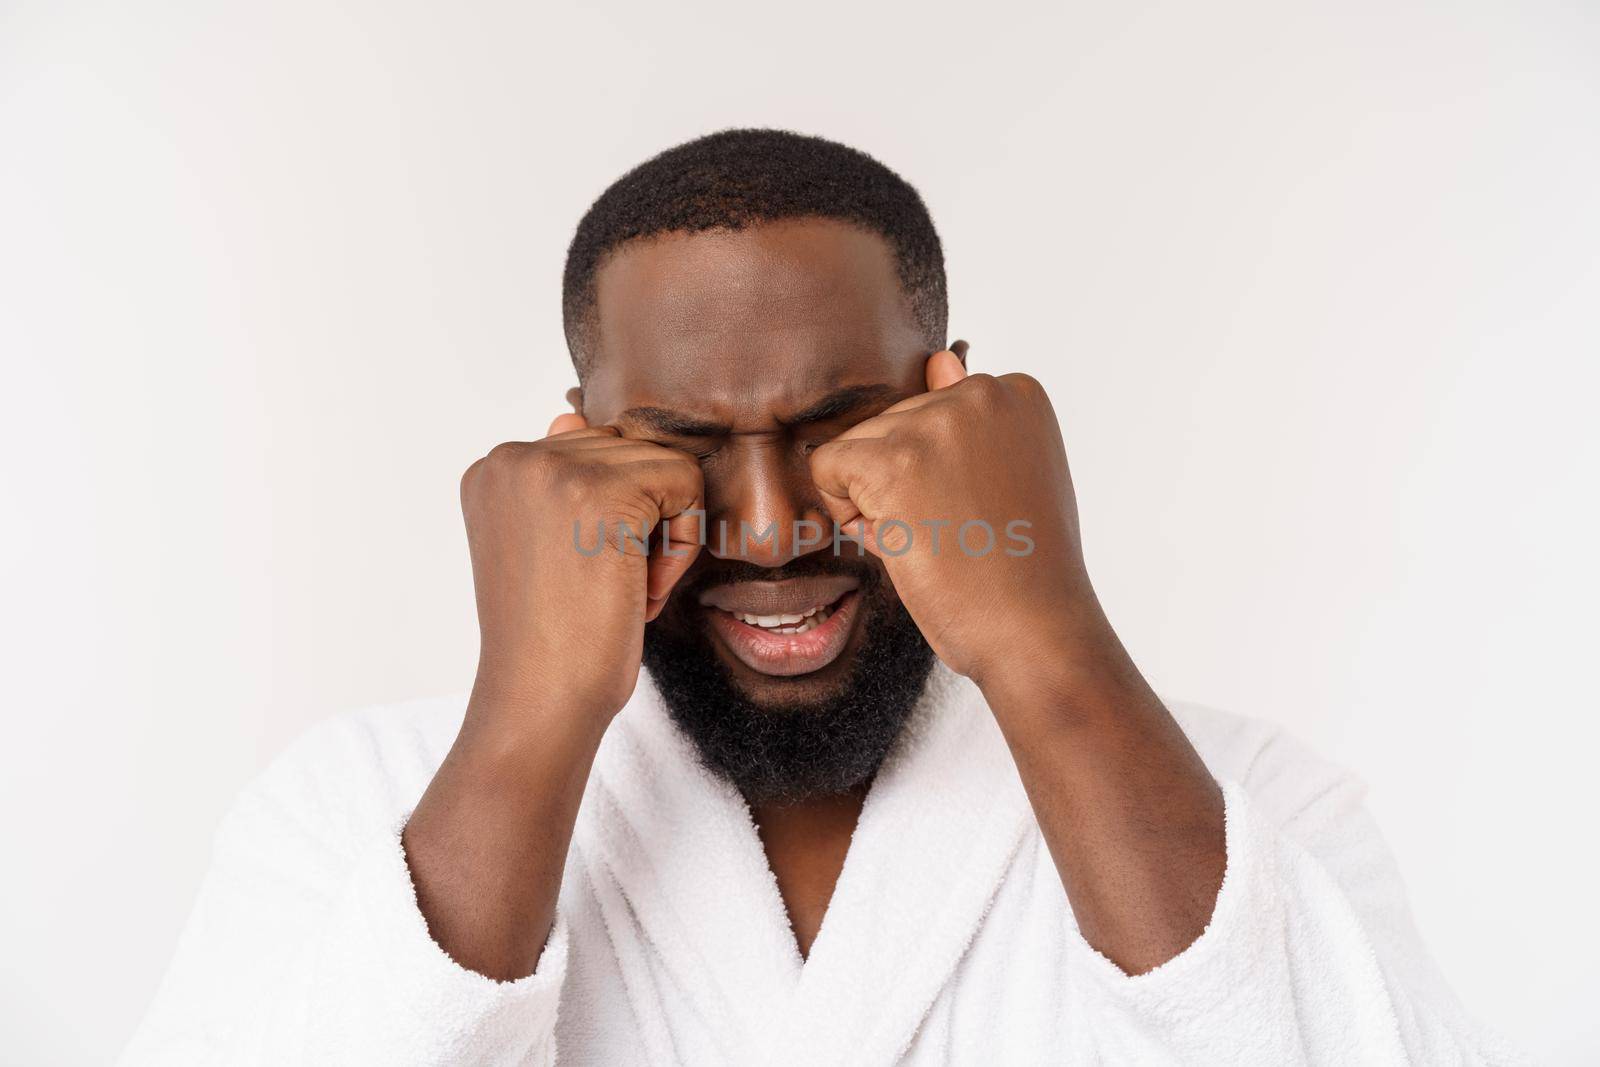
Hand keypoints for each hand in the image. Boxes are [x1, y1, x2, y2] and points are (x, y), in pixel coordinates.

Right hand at [461, 412, 704, 725]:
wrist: (542, 700)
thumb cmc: (553, 639)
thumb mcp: (546, 546)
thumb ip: (560, 476)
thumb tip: (569, 412)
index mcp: (495, 468)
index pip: (596, 451)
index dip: (611, 517)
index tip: (581, 575)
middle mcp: (513, 456)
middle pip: (632, 450)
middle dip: (641, 520)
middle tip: (605, 586)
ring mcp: (554, 468)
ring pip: (665, 466)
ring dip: (663, 534)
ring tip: (619, 588)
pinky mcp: (603, 491)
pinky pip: (687, 486)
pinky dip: (683, 545)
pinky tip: (640, 590)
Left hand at [809, 349, 1095, 689]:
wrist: (1035, 630)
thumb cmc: (1026, 569)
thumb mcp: (1013, 475)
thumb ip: (973, 420)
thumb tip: (940, 359)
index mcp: (1016, 392)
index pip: (931, 412)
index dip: (940, 472)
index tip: (983, 510)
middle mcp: (980, 392)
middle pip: (891, 426)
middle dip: (905, 485)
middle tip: (960, 533)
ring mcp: (937, 423)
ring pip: (858, 447)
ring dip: (877, 502)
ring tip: (938, 540)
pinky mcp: (893, 460)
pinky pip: (826, 468)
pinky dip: (847, 513)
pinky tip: (902, 542)